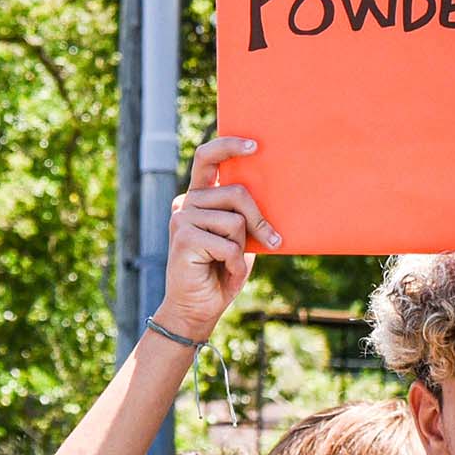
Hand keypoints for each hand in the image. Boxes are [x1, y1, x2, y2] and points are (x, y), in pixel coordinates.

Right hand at [159, 137, 279, 340]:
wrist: (199, 308)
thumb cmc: (223, 271)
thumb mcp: (241, 238)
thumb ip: (245, 214)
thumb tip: (273, 193)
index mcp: (200, 197)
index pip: (208, 158)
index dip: (229, 146)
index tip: (255, 146)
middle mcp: (187, 202)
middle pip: (235, 193)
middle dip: (258, 219)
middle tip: (272, 240)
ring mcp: (182, 218)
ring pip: (234, 221)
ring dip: (243, 248)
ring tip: (231, 264)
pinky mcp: (183, 238)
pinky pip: (228, 244)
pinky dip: (235, 263)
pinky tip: (225, 272)